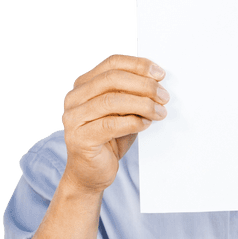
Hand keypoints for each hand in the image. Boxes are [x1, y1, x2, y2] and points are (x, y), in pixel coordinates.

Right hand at [61, 54, 167, 192]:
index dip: (138, 65)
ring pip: (111, 101)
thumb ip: (132, 95)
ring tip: (159, 112)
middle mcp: (74, 99)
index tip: (159, 74)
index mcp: (83, 86)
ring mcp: (73, 119)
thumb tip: (156, 83)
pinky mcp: (80, 138)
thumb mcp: (122, 112)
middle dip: (143, 85)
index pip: (112, 64)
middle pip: (112, 79)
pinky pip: (110, 125)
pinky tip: (145, 124)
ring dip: (142, 104)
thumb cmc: (108, 141)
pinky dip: (133, 122)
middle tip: (163, 96)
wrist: (90, 174)